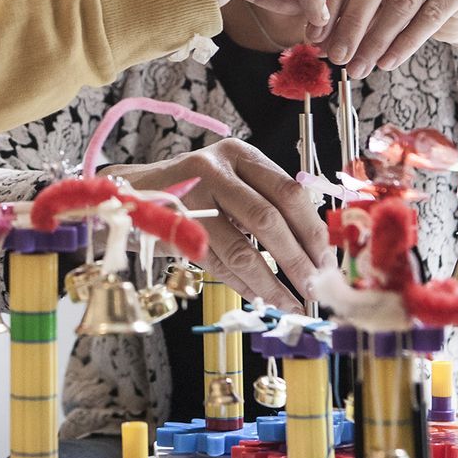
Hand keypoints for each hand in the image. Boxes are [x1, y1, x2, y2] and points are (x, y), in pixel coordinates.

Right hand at [103, 139, 334, 311]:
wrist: (129, 196)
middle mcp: (215, 168)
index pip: (288, 191)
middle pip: (268, 218)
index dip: (313, 230)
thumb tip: (315, 250)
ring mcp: (190, 197)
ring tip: (291, 303)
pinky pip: (217, 263)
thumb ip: (265, 203)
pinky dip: (242, 284)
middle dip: (297, 260)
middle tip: (315, 288)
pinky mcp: (172, 227)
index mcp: (239, 154)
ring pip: (242, 247)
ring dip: (271, 282)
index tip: (328, 261)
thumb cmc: (192, 193)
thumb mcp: (230, 183)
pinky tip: (259, 297)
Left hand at [307, 0, 457, 77]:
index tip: (314, 36)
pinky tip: (387, 63)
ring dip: (376, 39)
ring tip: (359, 67)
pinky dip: (405, 43)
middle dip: (351, 23)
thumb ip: (346, 9)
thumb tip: (316, 41)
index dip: (330, 3)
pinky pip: (430, 15)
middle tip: (337, 56)